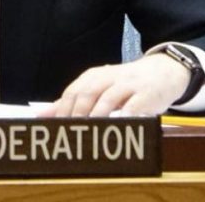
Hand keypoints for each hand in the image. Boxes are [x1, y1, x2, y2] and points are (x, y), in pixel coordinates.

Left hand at [38, 53, 189, 117]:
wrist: (163, 71)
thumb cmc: (126, 85)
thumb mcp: (99, 87)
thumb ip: (73, 101)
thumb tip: (42, 115)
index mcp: (93, 76)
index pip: (72, 92)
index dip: (62, 110)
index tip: (54, 128)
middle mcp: (108, 77)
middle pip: (87, 94)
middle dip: (76, 114)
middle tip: (69, 133)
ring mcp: (127, 84)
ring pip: (107, 98)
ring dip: (97, 115)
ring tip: (88, 131)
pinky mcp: (145, 93)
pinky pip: (133, 105)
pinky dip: (124, 115)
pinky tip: (118, 125)